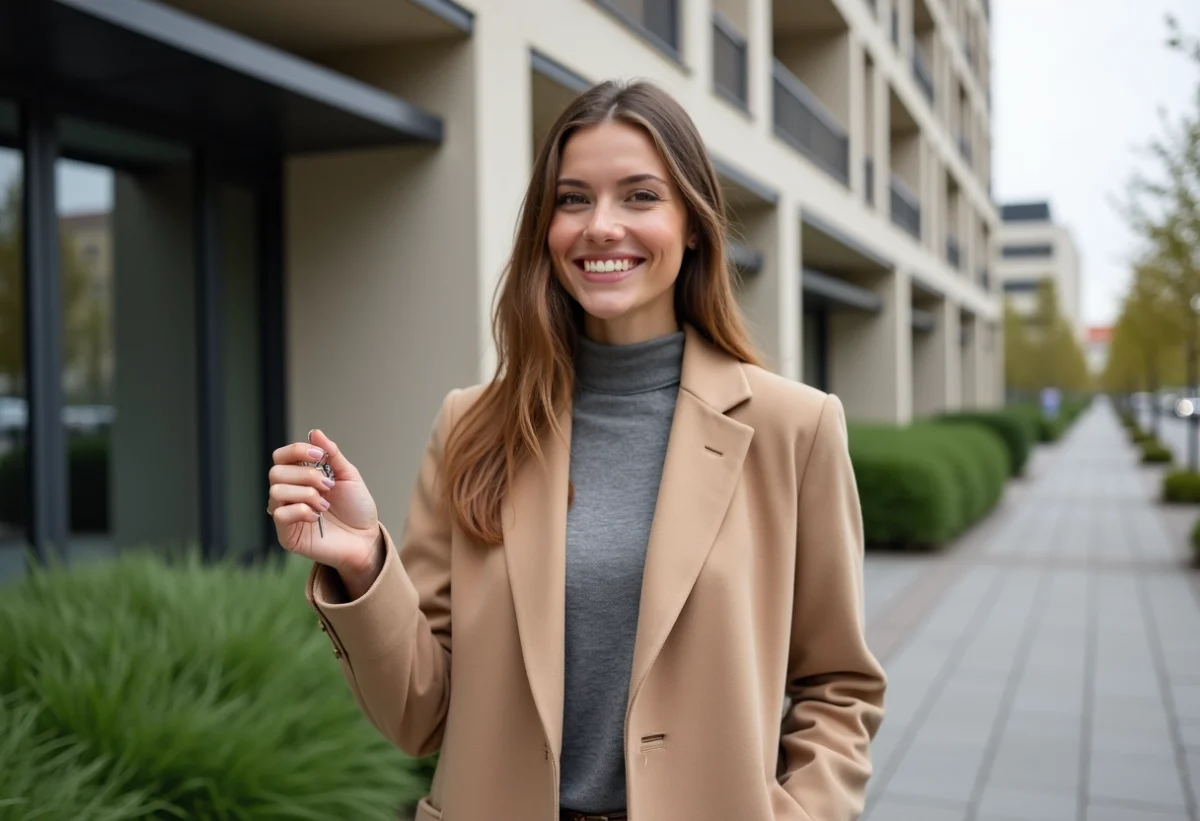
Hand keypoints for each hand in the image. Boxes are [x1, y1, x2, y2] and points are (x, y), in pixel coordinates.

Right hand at [268, 429, 381, 583]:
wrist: (366, 539)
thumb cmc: (357, 508)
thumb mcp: (348, 476)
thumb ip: (331, 455)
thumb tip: (314, 433)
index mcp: (300, 477)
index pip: (281, 456)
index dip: (297, 451)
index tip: (319, 456)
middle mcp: (289, 493)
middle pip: (276, 472)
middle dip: (306, 475)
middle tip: (328, 486)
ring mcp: (286, 513)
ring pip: (276, 491)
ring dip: (306, 494)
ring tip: (325, 505)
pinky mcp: (287, 535)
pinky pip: (280, 514)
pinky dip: (301, 511)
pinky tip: (317, 517)